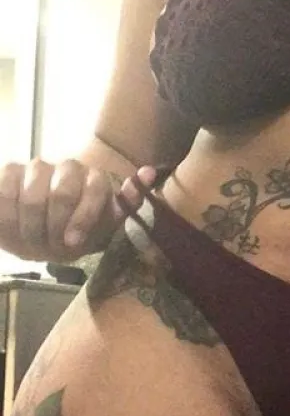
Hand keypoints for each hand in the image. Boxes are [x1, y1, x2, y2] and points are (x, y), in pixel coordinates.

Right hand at [0, 159, 158, 262]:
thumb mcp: (106, 226)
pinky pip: (4, 190)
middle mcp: (69, 168)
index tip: (73, 243)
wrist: (41, 235)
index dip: (83, 219)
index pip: (96, 189)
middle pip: (62, 193)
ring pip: (32, 194)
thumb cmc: (79, 232)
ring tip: (28, 243)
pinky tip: (6, 232)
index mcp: (96, 179)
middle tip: (48, 248)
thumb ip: (128, 202)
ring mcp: (38, 167)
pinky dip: (5, 216)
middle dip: (55, 228)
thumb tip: (148, 172)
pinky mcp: (10, 172)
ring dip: (30, 227)